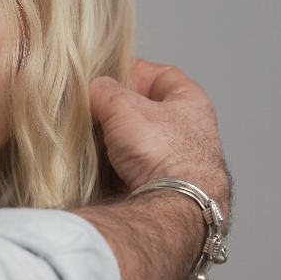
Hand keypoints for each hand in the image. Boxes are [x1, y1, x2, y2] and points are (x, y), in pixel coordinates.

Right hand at [89, 59, 229, 215]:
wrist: (173, 208)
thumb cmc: (163, 153)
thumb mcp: (123, 106)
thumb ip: (102, 91)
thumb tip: (88, 92)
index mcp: (192, 104)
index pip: (163, 75)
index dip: (135, 71)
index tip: (110, 74)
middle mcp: (190, 133)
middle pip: (147, 112)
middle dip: (119, 111)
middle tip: (95, 110)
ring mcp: (178, 164)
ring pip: (138, 144)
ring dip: (115, 142)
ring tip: (92, 141)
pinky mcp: (164, 189)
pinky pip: (132, 171)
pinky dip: (115, 168)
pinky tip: (100, 168)